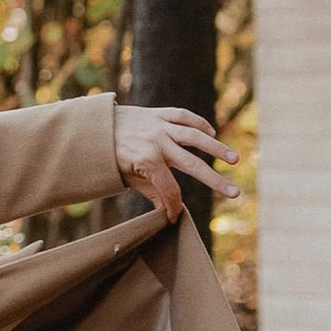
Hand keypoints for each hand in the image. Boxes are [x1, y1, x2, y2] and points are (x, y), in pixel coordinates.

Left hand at [112, 103, 234, 224]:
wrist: (95, 126)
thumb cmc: (111, 156)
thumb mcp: (127, 177)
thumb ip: (151, 192)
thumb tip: (168, 212)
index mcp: (147, 160)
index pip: (170, 188)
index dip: (173, 205)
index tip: (174, 218)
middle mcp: (157, 142)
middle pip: (191, 164)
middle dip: (214, 180)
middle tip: (235, 193)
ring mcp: (159, 126)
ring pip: (194, 136)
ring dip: (216, 148)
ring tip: (234, 159)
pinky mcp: (158, 113)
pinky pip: (182, 116)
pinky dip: (198, 123)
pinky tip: (211, 134)